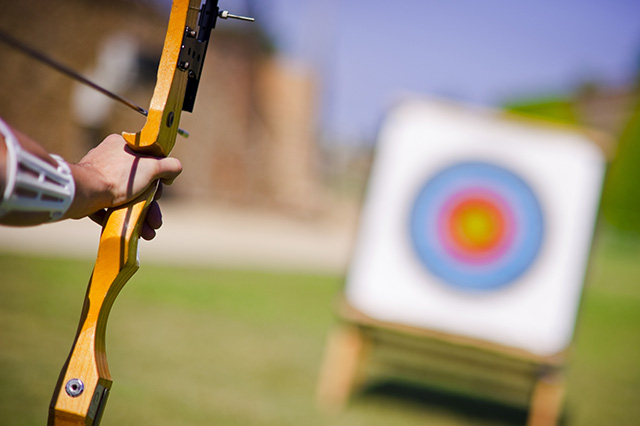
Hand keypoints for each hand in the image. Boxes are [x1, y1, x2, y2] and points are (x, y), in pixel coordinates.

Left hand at [66, 134, 181, 238]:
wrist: (86, 192)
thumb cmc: (119, 176)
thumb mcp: (152, 167)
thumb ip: (170, 166)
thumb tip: (176, 168)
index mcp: (122, 145)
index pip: (147, 161)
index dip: (157, 179)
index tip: (160, 191)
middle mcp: (109, 158)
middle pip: (138, 183)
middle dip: (150, 206)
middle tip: (156, 221)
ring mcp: (98, 176)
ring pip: (126, 197)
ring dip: (140, 216)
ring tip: (148, 234)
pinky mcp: (90, 193)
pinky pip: (110, 205)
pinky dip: (121, 217)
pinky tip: (131, 230)